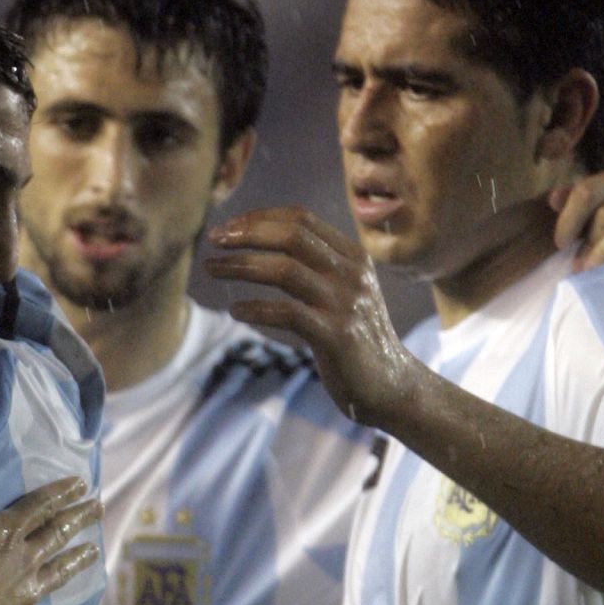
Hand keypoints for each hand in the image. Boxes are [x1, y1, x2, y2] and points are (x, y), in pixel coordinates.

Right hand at [0, 431, 100, 604]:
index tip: (82, 483)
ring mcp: (26, 594)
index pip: (40, 506)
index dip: (60, 492)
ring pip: (58, 574)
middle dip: (78, 519)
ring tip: (95, 553)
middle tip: (100, 508)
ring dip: (76, 562)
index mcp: (10, 532)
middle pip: (57, 536)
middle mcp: (25, 560)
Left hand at [206, 206, 417, 427]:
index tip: (228, 227)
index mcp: (353, 256)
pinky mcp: (337, 336)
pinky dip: (256, 308)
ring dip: (241, 266)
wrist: (392, 386)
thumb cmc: (357, 338)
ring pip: (285, 270)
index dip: (259, 218)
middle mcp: (352, 274)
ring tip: (211, 269)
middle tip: (213, 241)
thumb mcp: (343, 292)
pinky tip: (235, 311)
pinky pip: (287, 313)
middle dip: (246, 234)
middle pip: (291, 236)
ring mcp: (346, 304)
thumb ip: (314, 267)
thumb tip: (260, 244)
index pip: (301, 219)